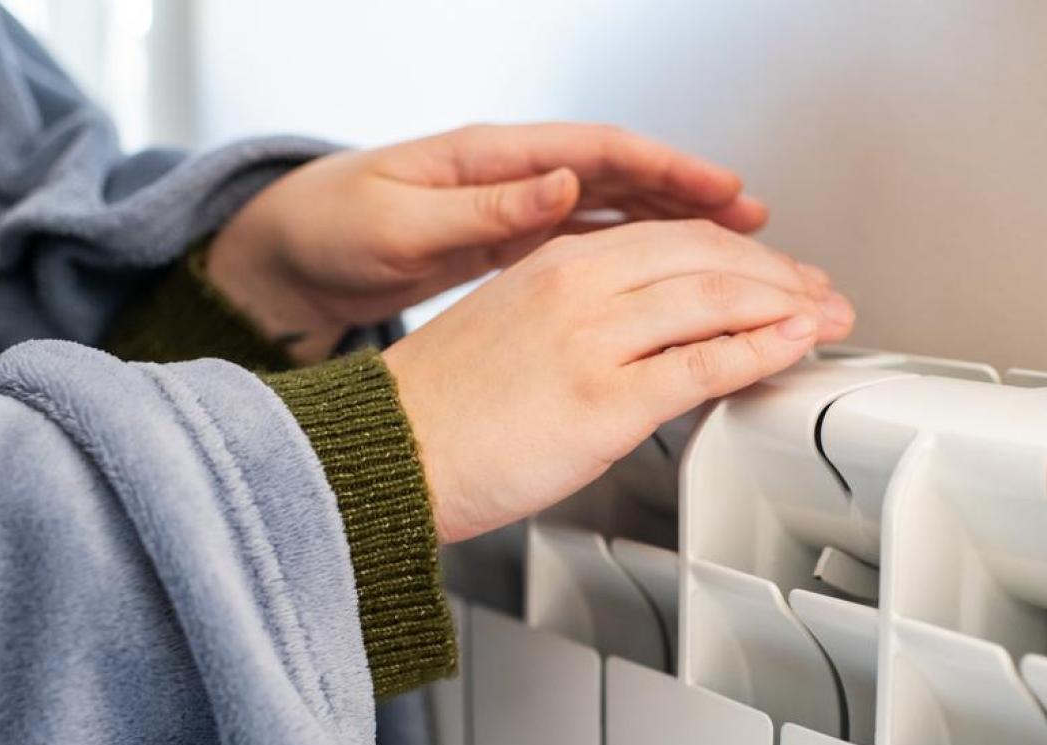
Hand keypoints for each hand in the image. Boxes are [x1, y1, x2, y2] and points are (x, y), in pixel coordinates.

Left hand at [208, 123, 769, 364]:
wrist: (287, 267)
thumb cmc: (329, 232)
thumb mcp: (402, 221)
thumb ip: (484, 204)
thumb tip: (558, 179)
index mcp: (491, 158)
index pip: (601, 152)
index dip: (669, 168)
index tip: (723, 189)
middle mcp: (513, 178)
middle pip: (624, 180)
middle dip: (695, 200)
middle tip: (760, 227)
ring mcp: (515, 212)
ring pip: (616, 216)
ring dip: (678, 234)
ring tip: (738, 259)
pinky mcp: (511, 252)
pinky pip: (592, 249)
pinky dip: (637, 263)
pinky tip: (672, 290)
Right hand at [380, 219, 854, 542]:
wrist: (385, 457)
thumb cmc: (439, 412)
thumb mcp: (510, 328)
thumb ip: (577, 316)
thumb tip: (647, 333)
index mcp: (555, 263)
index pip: (671, 237)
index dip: (739, 252)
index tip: (777, 272)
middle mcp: (579, 287)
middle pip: (706, 257)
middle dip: (779, 274)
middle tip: (822, 293)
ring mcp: (594, 341)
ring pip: (716, 299)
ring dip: (787, 306)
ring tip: (827, 318)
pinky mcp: (604, 402)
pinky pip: (704, 363)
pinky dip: (762, 349)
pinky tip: (794, 346)